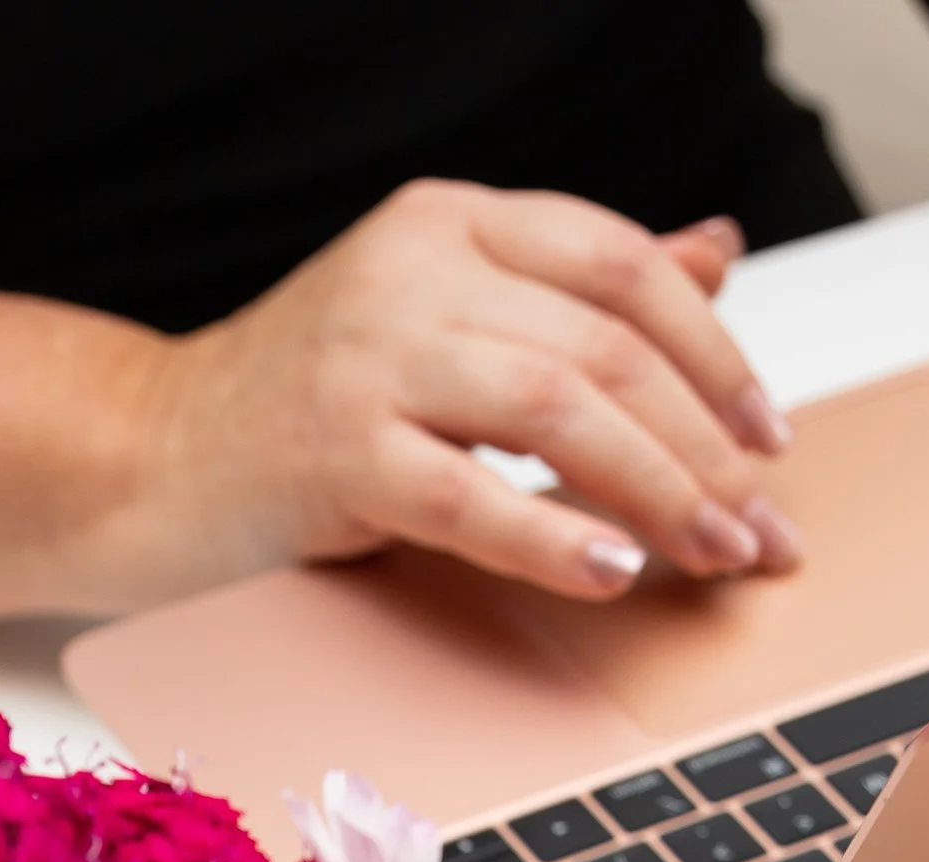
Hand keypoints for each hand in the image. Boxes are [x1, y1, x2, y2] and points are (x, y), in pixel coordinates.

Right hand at [136, 179, 802, 604]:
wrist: (159, 454)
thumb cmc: (315, 401)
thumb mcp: (455, 318)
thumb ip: (577, 290)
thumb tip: (715, 253)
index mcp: (455, 223)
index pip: (618, 263)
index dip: (713, 350)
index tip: (769, 435)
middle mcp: (414, 269)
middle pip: (605, 343)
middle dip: (705, 445)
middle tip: (760, 528)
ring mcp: (369, 358)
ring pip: (555, 408)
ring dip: (657, 491)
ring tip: (712, 553)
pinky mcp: (333, 452)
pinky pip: (469, 497)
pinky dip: (552, 537)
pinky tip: (612, 571)